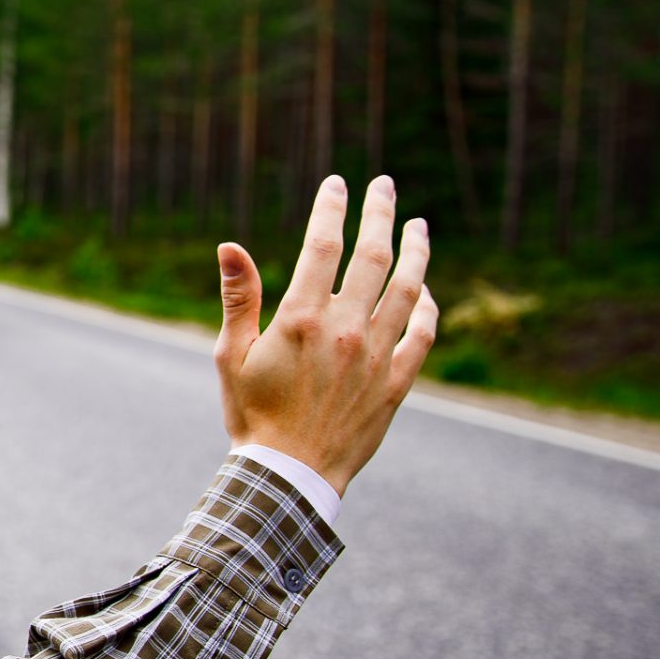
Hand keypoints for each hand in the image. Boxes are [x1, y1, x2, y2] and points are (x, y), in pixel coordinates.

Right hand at [213, 175, 439, 495]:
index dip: (332, 208)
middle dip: (380, 213)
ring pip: (409, 288)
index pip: (324, 245)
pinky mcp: (396, 382)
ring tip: (419, 225)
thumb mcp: (232, 355)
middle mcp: (346, 329)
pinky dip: (429, 305)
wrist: (289, 475)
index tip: (338, 183)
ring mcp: (377, 355)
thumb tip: (230, 245)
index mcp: (302, 318)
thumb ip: (239, 298)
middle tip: (385, 186)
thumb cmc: (252, 414)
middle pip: (373, 255)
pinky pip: (423, 333)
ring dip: (417, 251)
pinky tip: (425, 288)